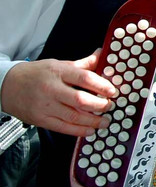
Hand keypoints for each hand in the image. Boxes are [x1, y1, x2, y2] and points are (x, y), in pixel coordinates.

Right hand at [0, 51, 116, 135]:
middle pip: (80, 100)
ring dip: (93, 121)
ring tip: (105, 121)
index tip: (113, 91)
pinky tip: (89, 130)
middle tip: (110, 106)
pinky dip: (78, 130)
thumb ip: (82, 64)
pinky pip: (62, 127)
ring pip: (73, 116)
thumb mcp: (58, 64)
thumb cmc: (36, 74)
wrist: (7, 86)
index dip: (102, 85)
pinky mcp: (40, 119)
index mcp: (57, 72)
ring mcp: (45, 106)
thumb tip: (102, 55)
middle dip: (100, 105)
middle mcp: (51, 89)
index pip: (84, 78)